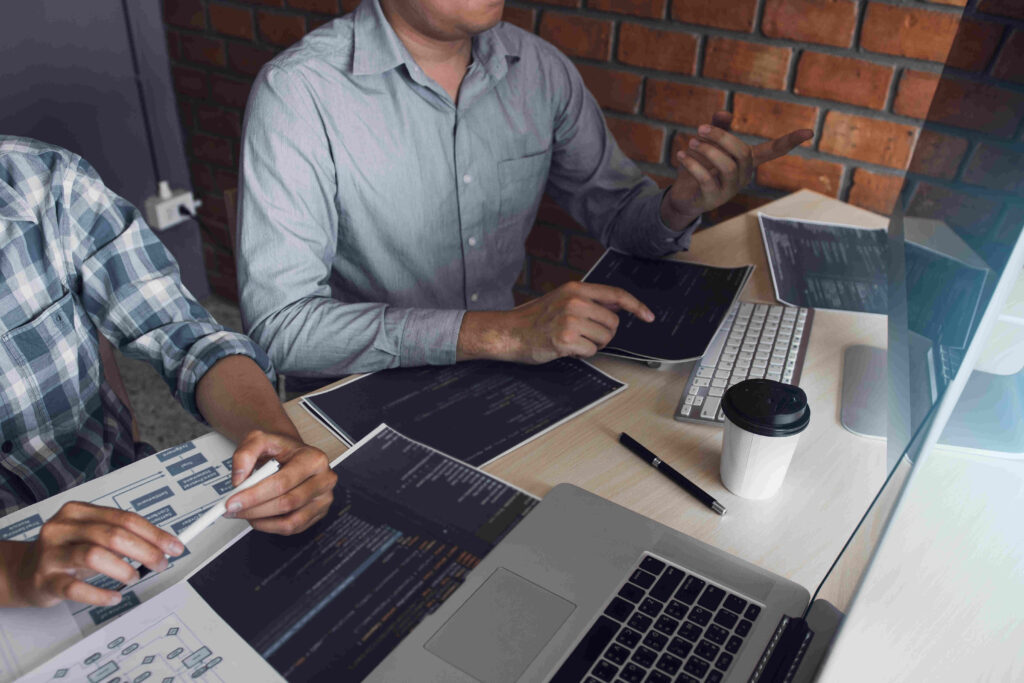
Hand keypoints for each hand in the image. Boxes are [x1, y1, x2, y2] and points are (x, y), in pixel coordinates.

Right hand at [1, 502, 183, 607]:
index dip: (154, 533)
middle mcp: (62, 528)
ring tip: (134, 577)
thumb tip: (162, 544)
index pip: (124, 518)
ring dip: (123, 569)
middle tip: (160, 564)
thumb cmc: (65, 551)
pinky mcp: (45, 580)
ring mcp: (51, 554)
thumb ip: (122, 534)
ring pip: (94, 555)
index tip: (173, 546)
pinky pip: (76, 588)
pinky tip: (114, 596)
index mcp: (78, 511)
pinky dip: (100, 594)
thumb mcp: (91, 534)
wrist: (24, 571)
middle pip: (112, 535)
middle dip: (145, 550)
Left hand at [225, 431, 335, 534]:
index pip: (282, 483)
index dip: (255, 495)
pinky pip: (293, 528)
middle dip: (255, 510)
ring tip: (244, 513)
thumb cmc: (279, 449)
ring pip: (291, 521)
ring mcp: (323, 498)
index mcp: (313, 459)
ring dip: (262, 521)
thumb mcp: (259, 439)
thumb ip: (245, 454)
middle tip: (232, 510)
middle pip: (287, 503)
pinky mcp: (319, 513)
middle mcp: (324, 479)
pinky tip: (258, 517)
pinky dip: (271, 527)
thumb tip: (239, 480)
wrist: (291, 454)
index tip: (233, 501)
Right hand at [458, 281, 654, 363]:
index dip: (636, 306)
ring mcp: (570, 320)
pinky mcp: (566, 339)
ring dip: (593, 344)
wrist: (509, 332)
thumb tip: (619, 304)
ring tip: (573, 340)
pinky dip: (582, 353)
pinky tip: (566, 348)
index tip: (649, 316)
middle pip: (613, 322)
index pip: (616, 294)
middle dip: (605, 333)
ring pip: (604, 338)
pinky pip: (591, 351)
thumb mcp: (562, 299)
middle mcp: (575, 301)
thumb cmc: (535, 319)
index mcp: (575, 289)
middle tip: (586, 335)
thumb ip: (590, 300)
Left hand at [662, 111, 812, 227]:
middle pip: (742, 153)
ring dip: (708, 151)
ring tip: (691, 142)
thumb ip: (718, 127)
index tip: (809, 132)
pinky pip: (706, 179)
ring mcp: (730, 190)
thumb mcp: (708, 144)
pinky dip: (692, 164)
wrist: (683, 197)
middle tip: (701, 128)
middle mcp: (743, 176)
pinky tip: (680, 155)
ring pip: (727, 166)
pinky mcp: (713, 198)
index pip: (773, 151)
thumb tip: (725, 112)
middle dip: (721, 137)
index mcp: (747, 162)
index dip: (789, 142)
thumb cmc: (699, 167)